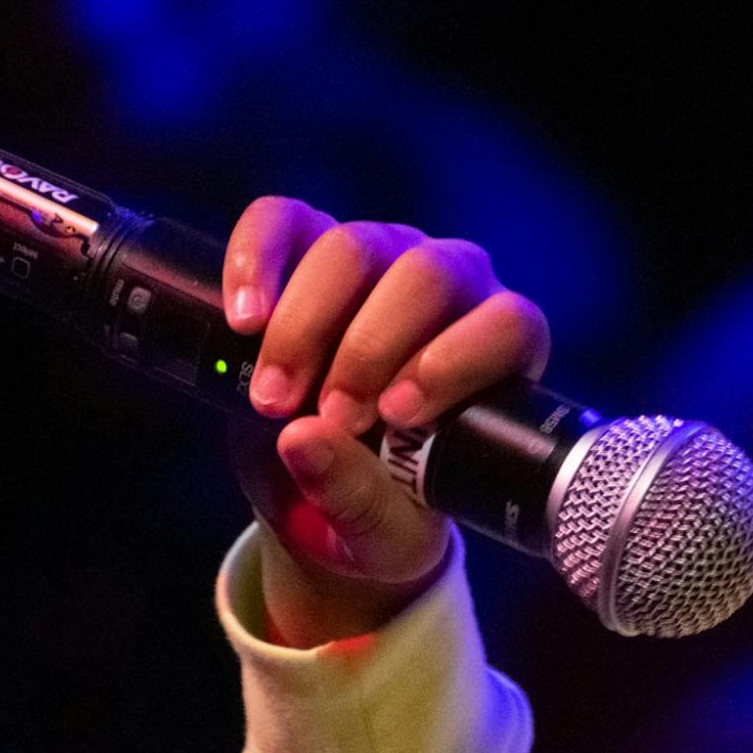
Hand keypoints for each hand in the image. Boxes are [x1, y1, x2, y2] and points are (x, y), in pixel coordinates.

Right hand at [221, 198, 551, 638]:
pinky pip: (284, 221)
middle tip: (332, 417)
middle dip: (371, 348)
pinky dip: (257, 260)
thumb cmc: (382, 506)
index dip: (457, 362)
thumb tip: (304, 437)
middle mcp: (454, 290)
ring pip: (356, 247)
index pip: (510, 325)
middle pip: (428, 275)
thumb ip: (357, 498)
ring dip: (307, 324)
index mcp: (500, 354)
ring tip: (274, 399)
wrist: (320, 493)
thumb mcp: (382, 531)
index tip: (399, 416)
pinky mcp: (309, 247)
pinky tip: (242, 318)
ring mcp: (383, 257)